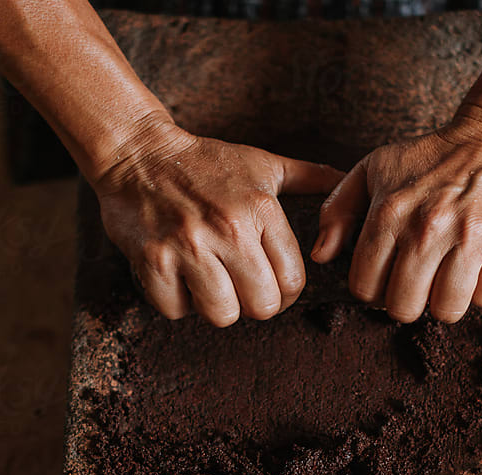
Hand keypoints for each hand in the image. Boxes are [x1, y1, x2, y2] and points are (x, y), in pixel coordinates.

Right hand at [90, 115, 342, 325]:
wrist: (136, 153)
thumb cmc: (204, 162)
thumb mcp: (261, 164)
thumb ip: (309, 176)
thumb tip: (345, 178)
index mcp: (261, 209)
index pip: (293, 282)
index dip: (284, 293)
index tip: (269, 285)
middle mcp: (229, 228)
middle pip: (262, 307)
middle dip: (252, 303)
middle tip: (237, 285)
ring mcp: (189, 245)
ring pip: (222, 315)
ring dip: (215, 305)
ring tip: (207, 279)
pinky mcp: (153, 260)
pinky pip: (176, 311)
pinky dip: (176, 301)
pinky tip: (176, 275)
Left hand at [312, 108, 481, 322]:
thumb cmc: (428, 158)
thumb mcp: (372, 170)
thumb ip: (337, 210)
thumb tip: (320, 255)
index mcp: (390, 214)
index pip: (365, 287)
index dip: (371, 290)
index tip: (384, 279)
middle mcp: (427, 228)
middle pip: (403, 307)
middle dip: (405, 302)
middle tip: (415, 283)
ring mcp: (469, 238)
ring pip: (446, 310)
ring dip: (443, 303)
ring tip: (444, 280)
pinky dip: (479, 291)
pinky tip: (474, 268)